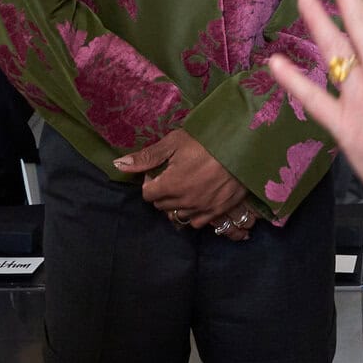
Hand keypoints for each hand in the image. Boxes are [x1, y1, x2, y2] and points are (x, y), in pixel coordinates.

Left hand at [115, 129, 248, 233]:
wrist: (242, 146)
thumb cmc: (206, 140)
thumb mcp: (174, 142)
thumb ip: (147, 157)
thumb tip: (120, 166)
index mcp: (170, 185)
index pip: (148, 194)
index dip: (151, 181)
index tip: (161, 169)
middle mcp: (184, 202)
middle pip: (161, 205)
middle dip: (162, 191)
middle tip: (173, 174)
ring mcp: (202, 209)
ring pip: (178, 215)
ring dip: (177, 204)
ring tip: (186, 186)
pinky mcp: (218, 211)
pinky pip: (197, 222)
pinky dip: (193, 213)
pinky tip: (198, 198)